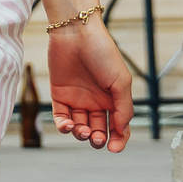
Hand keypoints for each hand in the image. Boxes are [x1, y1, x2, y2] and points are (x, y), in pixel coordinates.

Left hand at [45, 15, 134, 152]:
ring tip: (82, 130)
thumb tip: (121, 131)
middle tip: (96, 138)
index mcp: (113, 99)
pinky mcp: (59, 95)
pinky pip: (61, 117)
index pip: (118, 127)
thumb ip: (123, 108)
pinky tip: (68, 125)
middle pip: (98, 130)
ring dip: (81, 134)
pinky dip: (64, 126)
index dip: (118, 140)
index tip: (114, 148)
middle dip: (97, 139)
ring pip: (79, 127)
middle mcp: (96, 101)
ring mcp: (77, 99)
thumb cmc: (102, 53)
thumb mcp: (121, 81)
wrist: (76, 33)